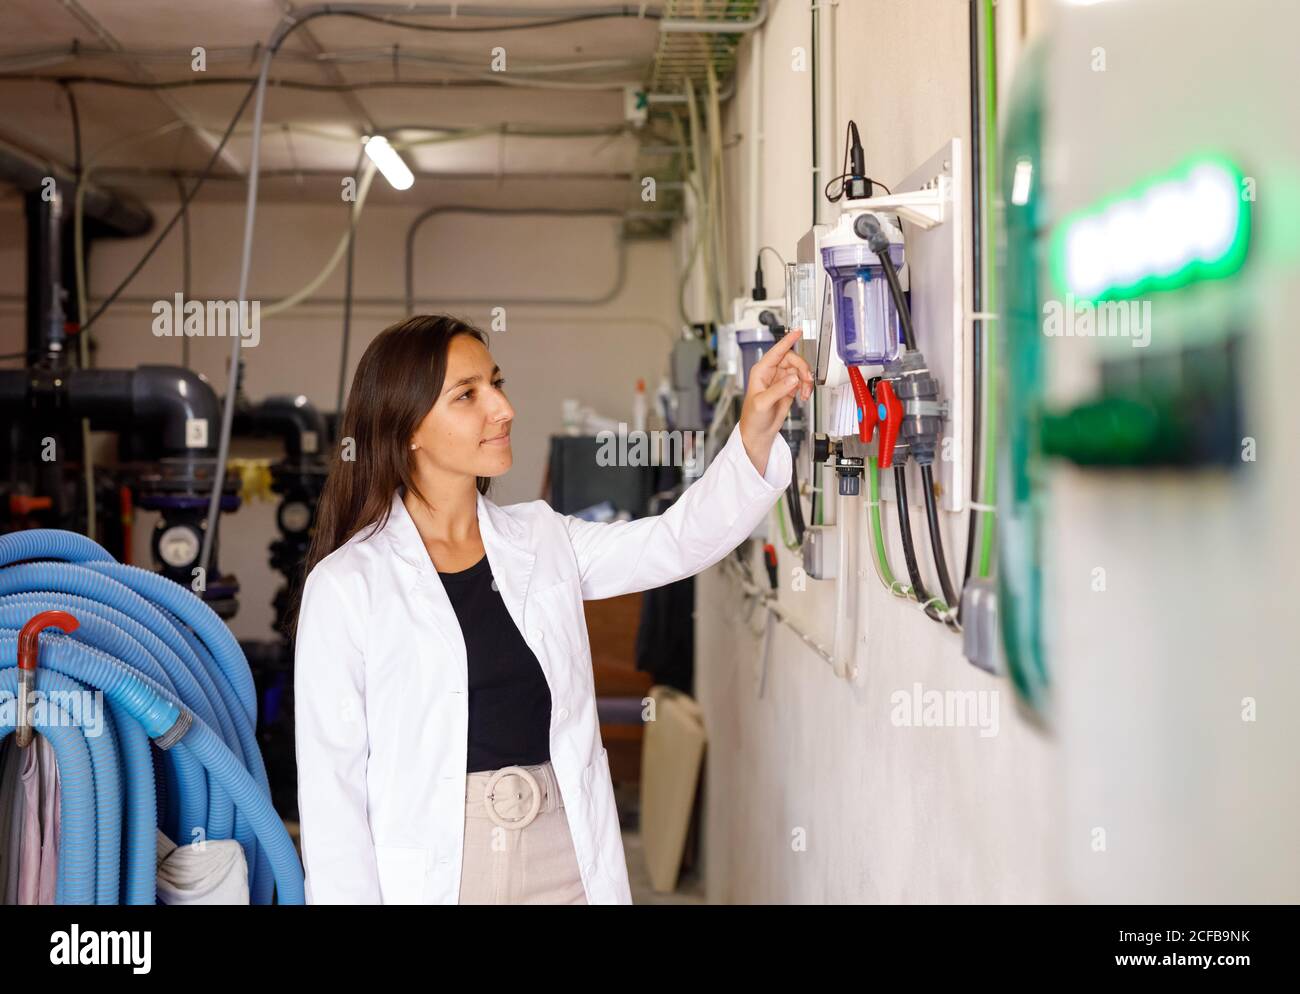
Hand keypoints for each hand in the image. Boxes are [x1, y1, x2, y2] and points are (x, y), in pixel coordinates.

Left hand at [738, 328, 813, 476]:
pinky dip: (805, 387)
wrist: (758, 433)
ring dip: (805, 380)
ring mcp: (781, 380)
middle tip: (806, 381)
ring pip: (799, 371)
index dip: (788, 340)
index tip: (798, 331)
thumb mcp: (763, 403)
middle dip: (802, 369)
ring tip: (805, 393)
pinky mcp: (788, 389)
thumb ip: (779, 389)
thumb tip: (793, 378)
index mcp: (761, 371)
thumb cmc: (753, 418)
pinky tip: (804, 396)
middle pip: (793, 360)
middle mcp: (771, 373)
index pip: (777, 351)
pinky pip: (801, 381)